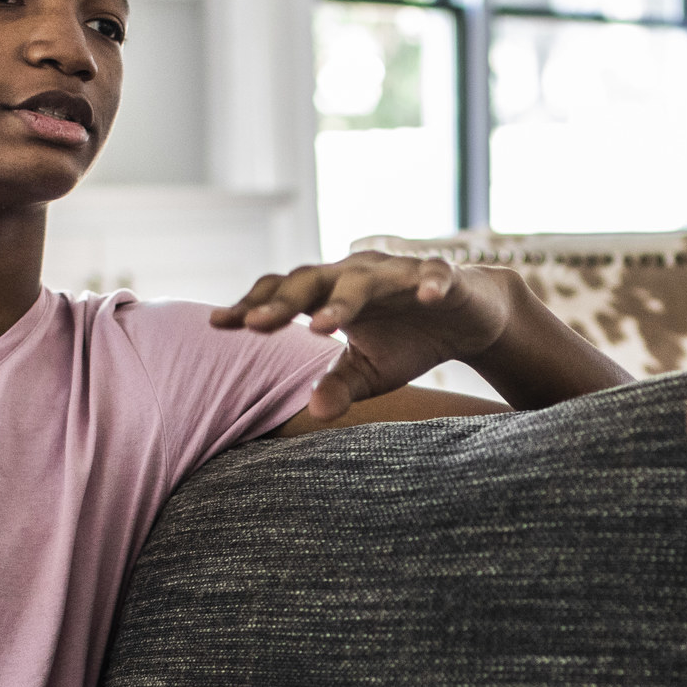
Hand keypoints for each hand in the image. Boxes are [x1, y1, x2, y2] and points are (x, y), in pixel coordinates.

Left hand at [212, 252, 519, 420]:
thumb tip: (314, 414)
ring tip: (322, 328)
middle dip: (283, 302)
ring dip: (343, 300)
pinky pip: (435, 275)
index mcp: (331, 294)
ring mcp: (399, 271)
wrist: (468, 319)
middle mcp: (357, 274)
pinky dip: (431, 283)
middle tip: (255, 325)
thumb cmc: (408, 341)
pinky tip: (427, 298)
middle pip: (312, 280)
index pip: (283, 295)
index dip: (253, 306)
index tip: (218, 324)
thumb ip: (338, 386)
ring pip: (364, 279)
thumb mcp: (368, 372)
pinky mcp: (442, 275)